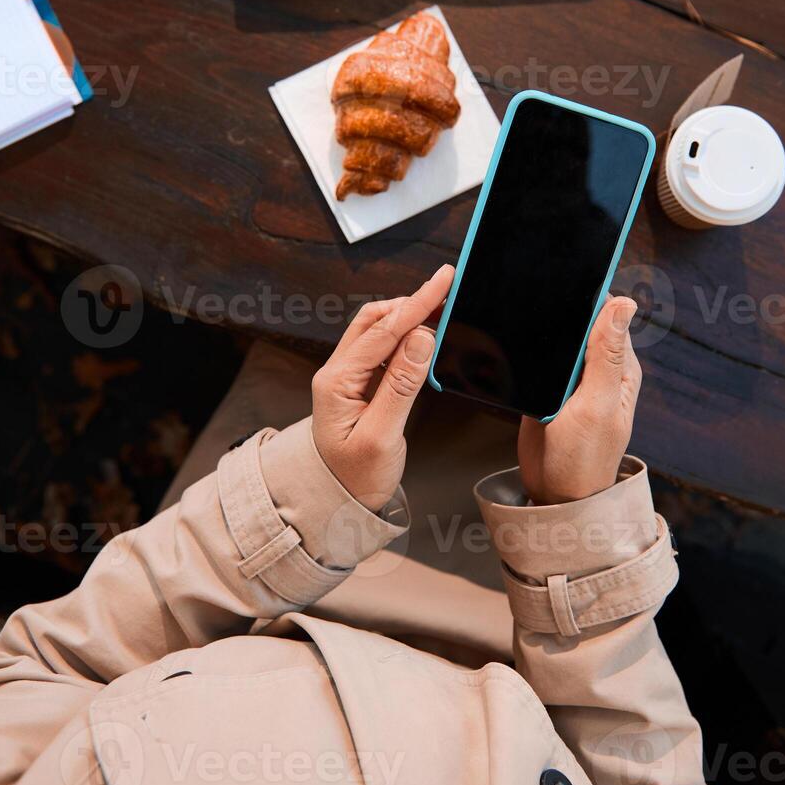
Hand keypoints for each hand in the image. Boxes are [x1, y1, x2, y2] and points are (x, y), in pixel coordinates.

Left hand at [312, 264, 453, 510]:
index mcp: (336, 382)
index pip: (382, 331)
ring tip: (442, 310)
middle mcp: (337, 373)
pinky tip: (425, 339)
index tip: (444, 279)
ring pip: (378, 332)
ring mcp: (347, 379)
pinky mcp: (360, 387)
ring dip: (409, 318)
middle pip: (375, 320)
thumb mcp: (382, 436)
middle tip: (447, 289)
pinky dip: (406, 338)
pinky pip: (383, 351)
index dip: (417, 303)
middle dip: (411, 302)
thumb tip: (422, 338)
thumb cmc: (355, 478)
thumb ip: (401, 385)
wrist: (337, 504)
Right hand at [518, 296, 641, 504]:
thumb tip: (623, 303)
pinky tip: (514, 346)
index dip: (589, 295)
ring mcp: (572, 378)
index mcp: (619, 367)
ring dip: (542, 332)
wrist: (553, 494)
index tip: (565, 277)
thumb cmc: (584, 458)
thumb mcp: (597, 404)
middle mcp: (598, 368)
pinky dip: (528, 352)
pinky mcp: (548, 388)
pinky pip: (538, 359)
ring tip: (521, 322)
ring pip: (557, 339)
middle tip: (534, 299)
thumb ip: (606, 355)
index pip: (608, 315)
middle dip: (560, 311)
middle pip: (580, 322)